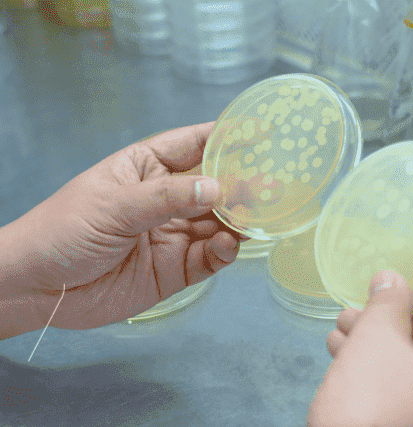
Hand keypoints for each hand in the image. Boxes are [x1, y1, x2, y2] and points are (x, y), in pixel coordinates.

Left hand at [1, 122, 246, 337]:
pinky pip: (211, 257)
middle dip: (243, 186)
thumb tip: (216, 188)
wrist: (38, 289)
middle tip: (271, 187)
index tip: (263, 133)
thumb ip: (167, 198)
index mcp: (148, 169)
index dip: (228, 138)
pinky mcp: (177, 269)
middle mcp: (167, 199)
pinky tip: (228, 246)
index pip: (195, 145)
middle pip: (216, 187)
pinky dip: (225, 252)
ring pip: (219, 223)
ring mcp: (174, 235)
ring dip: (240, 220)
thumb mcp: (114, 205)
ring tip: (258, 219)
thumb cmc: (64, 230)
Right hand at [307, 270, 412, 426]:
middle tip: (365, 298)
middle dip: (398, 314)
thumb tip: (392, 279)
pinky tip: (345, 352)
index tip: (411, 270)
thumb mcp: (376, 341)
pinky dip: (385, 368)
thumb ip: (388, 302)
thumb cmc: (373, 406)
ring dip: (382, 339)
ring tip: (343, 324)